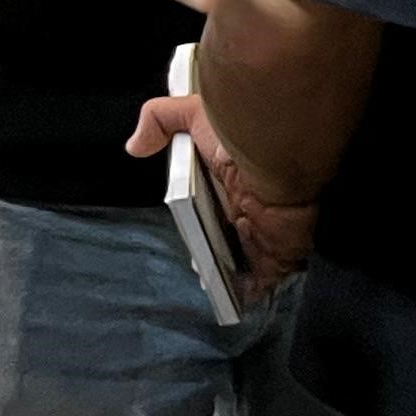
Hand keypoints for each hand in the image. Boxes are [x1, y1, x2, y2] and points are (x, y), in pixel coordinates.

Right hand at [125, 89, 316, 298]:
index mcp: (233, 178)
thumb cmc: (239, 134)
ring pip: (245, 260)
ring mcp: (266, 233)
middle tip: (197, 267)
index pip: (216, 202)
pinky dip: (250, 291)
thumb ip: (161, 119)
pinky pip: (264, 279)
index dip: (202, 217)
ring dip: (228, 275)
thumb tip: (135, 145)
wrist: (280, 157)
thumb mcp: (194, 114)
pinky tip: (236, 301)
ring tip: (209, 289)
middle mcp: (252, 206)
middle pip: (229, 235)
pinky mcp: (279, 254)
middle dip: (214, 251)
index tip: (190, 232)